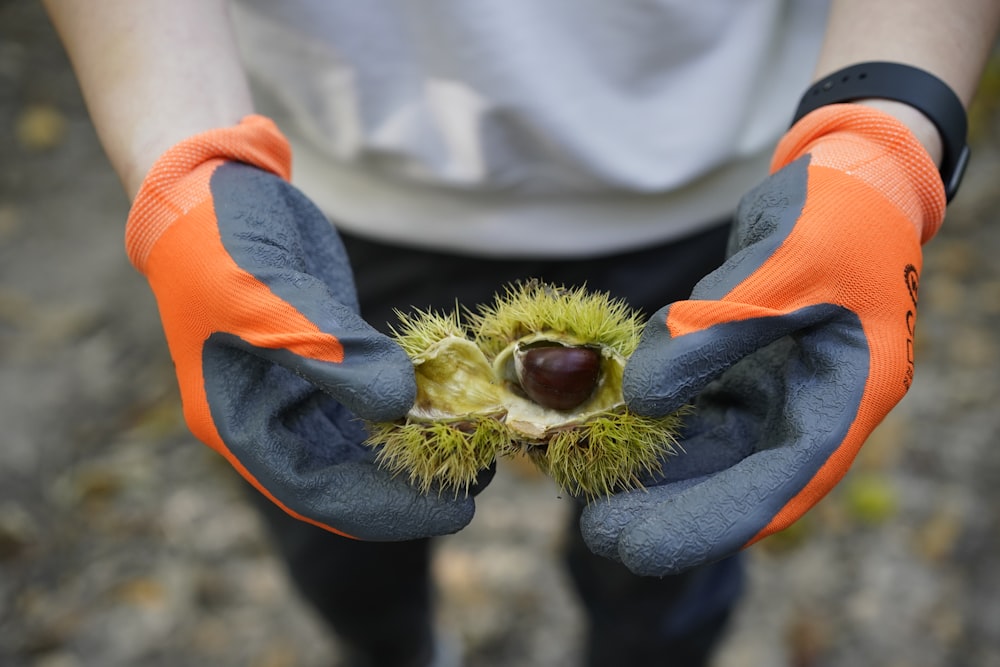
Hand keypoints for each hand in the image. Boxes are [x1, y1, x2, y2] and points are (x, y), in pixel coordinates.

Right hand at [127, 116, 480, 540]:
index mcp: (237, 423)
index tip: (454, 512)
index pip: (316, 492)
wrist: (212, 188)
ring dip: (415, 449)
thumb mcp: (266, 298)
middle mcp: (266, 418)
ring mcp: (295, 390)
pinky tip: (450, 404)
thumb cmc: (219, 243)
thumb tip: (400, 403)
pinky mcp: (324, 360)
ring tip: (478, 449)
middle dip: (410, 485)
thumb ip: (331, 356)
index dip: (386, 510)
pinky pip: (371, 398)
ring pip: (362, 442)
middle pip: (345, 477)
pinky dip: (409, 405)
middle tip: (480, 482)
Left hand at [581, 105, 946, 575]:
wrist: (848, 176)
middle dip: (668, 507)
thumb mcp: (783, 266)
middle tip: (597, 529)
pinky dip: (653, 419)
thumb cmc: (835, 215)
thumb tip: (637, 400)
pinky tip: (606, 428)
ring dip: (653, 468)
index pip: (777, 485)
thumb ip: (713, 333)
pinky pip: (696, 406)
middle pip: (735, 479)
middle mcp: (812, 407)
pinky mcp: (747, 366)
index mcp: (847, 398)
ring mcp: (779, 388)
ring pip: (709, 448)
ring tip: (588, 483)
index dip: (707, 522)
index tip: (636, 546)